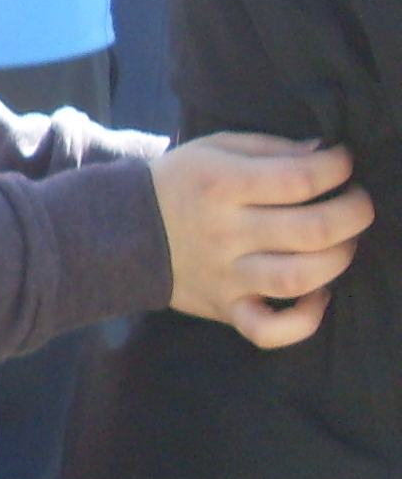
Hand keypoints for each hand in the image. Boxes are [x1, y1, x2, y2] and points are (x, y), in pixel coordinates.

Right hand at [153, 134, 372, 348]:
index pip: (298, 178)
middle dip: (354, 213)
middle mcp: (224, 232)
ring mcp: (225, 276)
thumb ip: (270, 148)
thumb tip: (324, 154)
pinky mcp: (225, 308)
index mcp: (220, 185)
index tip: (342, 162)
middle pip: (312, 230)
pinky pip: (269, 331)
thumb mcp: (214, 148)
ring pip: (299, 278)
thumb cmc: (180, 183)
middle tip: (356, 203)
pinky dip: (305, 321)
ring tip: (342, 243)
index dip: (337, 167)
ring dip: (339, 259)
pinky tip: (318, 295)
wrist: (123, 229)